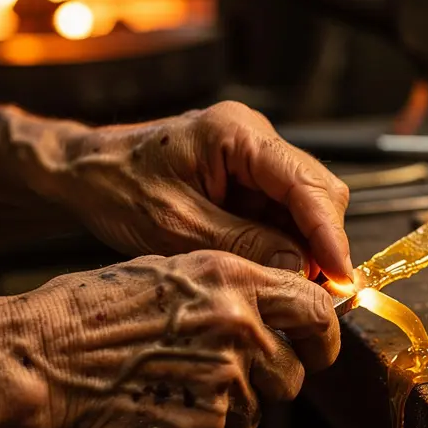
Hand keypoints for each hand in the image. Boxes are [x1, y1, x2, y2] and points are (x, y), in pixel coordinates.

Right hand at [20, 251, 338, 427]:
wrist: (42, 358)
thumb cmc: (92, 310)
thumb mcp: (172, 270)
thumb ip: (234, 288)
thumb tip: (276, 306)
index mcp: (233, 283)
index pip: (317, 310)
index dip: (321, 334)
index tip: (316, 345)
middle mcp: (238, 330)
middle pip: (294, 372)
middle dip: (270, 377)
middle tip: (226, 371)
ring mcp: (224, 383)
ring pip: (259, 409)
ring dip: (231, 404)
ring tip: (179, 383)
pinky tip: (164, 404)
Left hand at [53, 101, 352, 283]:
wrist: (85, 172)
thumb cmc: (117, 186)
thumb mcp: (175, 225)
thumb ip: (241, 244)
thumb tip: (299, 269)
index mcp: (236, 133)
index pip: (305, 182)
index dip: (329, 233)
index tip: (342, 276)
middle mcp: (255, 138)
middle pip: (318, 191)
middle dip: (324, 242)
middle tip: (322, 293)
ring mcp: (254, 158)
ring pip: (306, 205)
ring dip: (307, 247)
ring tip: (299, 290)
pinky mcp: (248, 179)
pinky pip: (283, 213)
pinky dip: (287, 244)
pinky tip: (279, 273)